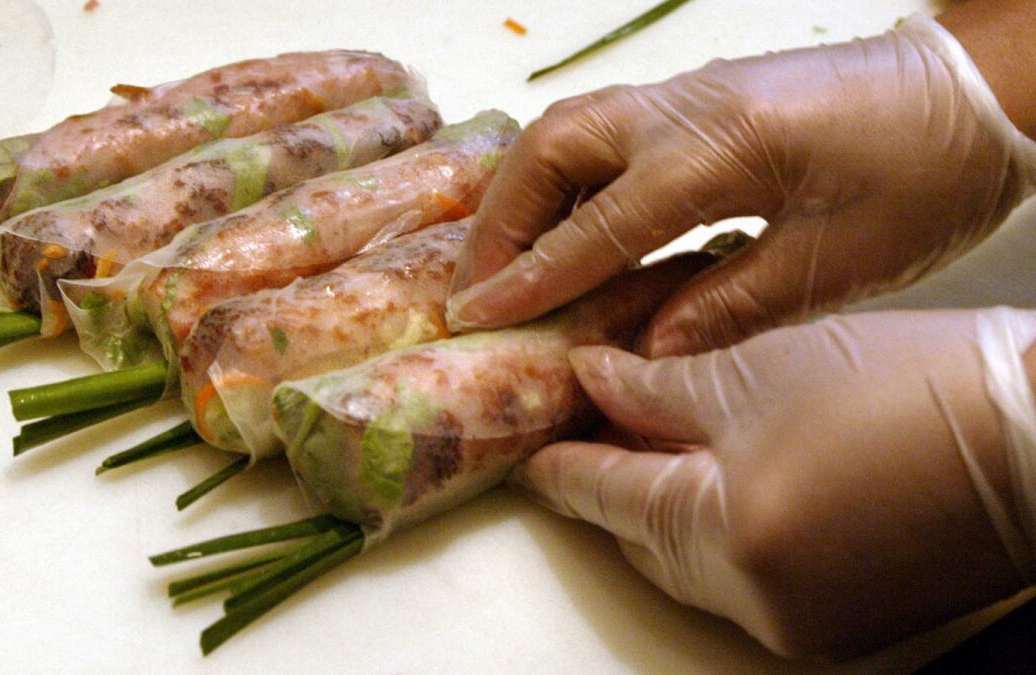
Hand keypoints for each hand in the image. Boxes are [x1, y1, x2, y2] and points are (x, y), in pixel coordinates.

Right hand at [446, 15, 1035, 355]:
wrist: (974, 96)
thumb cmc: (925, 176)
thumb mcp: (836, 263)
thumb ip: (729, 305)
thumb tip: (646, 346)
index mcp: (723, 149)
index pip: (596, 222)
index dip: (531, 276)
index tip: (477, 314)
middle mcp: (688, 106)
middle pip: (553, 147)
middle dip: (502, 219)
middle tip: (478, 283)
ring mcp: (691, 91)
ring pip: (569, 127)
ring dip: (525, 191)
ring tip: (506, 257)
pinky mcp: (702, 96)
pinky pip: (604, 127)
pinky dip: (565, 176)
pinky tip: (566, 222)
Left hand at [512, 309, 1035, 657]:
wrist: (1035, 433)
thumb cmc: (912, 390)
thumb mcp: (761, 369)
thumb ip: (659, 384)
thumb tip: (596, 379)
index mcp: (725, 535)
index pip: (605, 498)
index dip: (560, 465)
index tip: (529, 446)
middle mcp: (755, 599)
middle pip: (641, 538)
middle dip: (610, 482)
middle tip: (588, 428)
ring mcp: (798, 619)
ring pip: (689, 561)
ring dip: (660, 505)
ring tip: (649, 442)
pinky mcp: (836, 619)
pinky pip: (740, 576)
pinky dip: (715, 529)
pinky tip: (716, 481)